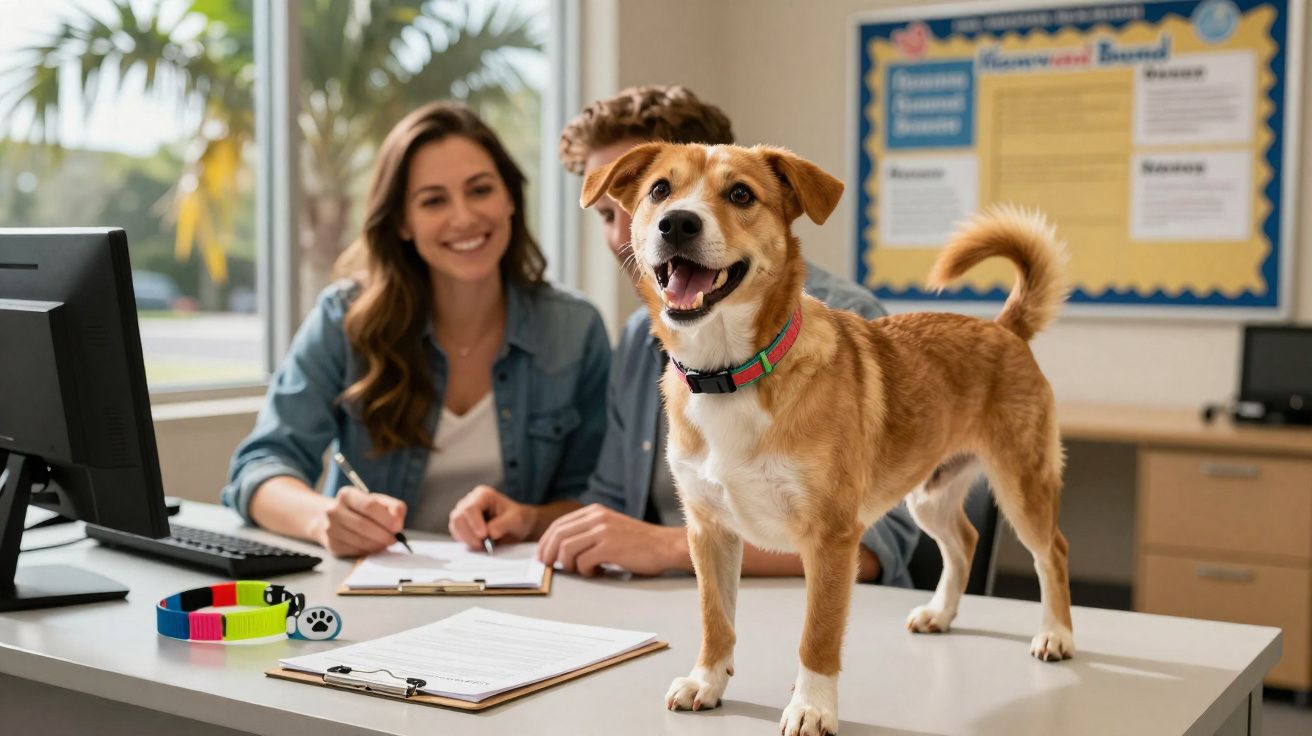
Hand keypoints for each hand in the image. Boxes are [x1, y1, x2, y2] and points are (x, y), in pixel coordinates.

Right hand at [309, 486, 405, 557]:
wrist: (332, 519)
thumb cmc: (361, 509)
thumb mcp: (378, 500)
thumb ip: (393, 507)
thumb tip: (398, 523)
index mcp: (347, 495)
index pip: (369, 506)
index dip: (386, 518)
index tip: (398, 527)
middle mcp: (334, 511)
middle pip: (364, 525)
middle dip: (383, 534)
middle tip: (394, 539)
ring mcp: (331, 529)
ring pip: (360, 541)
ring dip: (378, 544)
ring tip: (386, 542)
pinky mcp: (332, 545)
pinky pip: (355, 551)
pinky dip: (369, 551)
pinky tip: (374, 546)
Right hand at [448, 485, 537, 550]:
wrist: (516, 526)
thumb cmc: (516, 519)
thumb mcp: (515, 520)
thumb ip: (502, 525)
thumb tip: (489, 534)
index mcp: (483, 495)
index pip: (470, 508)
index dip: (475, 523)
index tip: (484, 536)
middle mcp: (470, 501)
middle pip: (458, 517)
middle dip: (469, 534)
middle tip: (482, 545)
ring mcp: (463, 512)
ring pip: (455, 526)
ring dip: (466, 539)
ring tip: (481, 546)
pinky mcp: (461, 525)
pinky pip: (456, 533)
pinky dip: (465, 541)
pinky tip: (477, 544)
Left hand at [537, 504, 687, 576]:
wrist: (665, 546)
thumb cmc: (638, 543)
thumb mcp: (610, 528)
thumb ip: (589, 532)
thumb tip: (561, 549)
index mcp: (595, 511)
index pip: (559, 525)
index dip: (546, 542)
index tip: (542, 556)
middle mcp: (597, 517)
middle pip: (558, 535)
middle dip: (548, 553)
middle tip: (548, 567)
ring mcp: (603, 531)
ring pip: (567, 549)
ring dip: (569, 565)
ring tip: (583, 570)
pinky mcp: (610, 547)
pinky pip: (583, 562)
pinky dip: (586, 571)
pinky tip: (598, 571)